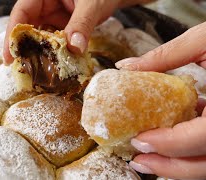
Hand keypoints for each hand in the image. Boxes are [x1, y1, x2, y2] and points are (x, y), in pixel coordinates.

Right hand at [3, 0, 154, 64]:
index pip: (21, 13)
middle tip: (21, 69)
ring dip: (38, 54)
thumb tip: (74, 48)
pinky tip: (53, 66)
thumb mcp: (91, 4)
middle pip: (26, 27)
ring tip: (35, 72)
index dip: (12, 34)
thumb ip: (82, 23)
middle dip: (23, 48)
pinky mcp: (61, 27)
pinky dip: (53, 54)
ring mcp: (52, 17)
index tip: (9, 56)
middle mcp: (43, 6)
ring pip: (39, 37)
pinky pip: (53, 42)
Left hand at [116, 22, 205, 178]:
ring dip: (178, 166)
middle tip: (138, 160)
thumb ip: (166, 56)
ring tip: (148, 159)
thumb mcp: (205, 39)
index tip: (139, 139)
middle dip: (170, 167)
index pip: (204, 136)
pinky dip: (190, 152)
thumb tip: (126, 67)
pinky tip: (169, 142)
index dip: (170, 143)